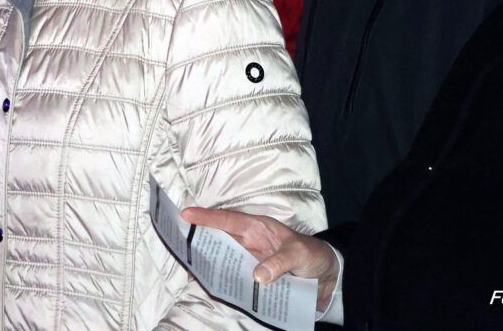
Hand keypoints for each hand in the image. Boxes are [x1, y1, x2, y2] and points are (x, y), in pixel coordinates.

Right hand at [182, 207, 339, 311]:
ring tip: (188, 268)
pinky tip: (211, 289)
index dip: (207, 217)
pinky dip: (222, 283)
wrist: (328, 274)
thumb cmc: (313, 255)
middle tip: (174, 240)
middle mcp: (250, 242)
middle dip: (198, 238)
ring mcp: (250, 260)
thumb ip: (280, 262)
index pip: (228, 220)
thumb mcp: (299, 254)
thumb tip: (257, 276)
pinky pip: (234, 278)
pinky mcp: (254, 278)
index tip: (185, 213)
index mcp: (258, 228)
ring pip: (223, 259)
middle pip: (219, 239)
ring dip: (208, 264)